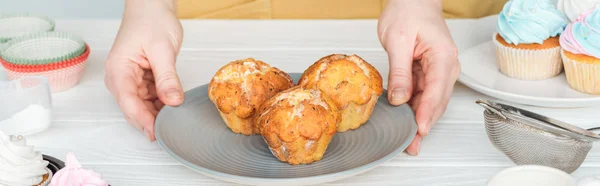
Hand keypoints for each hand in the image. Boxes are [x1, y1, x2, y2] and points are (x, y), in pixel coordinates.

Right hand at [104, 0, 183, 140]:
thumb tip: (173, 101)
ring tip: (175, 119)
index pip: (128, 103)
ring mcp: (131, 80)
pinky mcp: (142, 80)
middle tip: (170, 131)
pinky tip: (173, 107)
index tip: (157, 133)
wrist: (152, 7)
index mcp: (118, 70)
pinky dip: (162, 104)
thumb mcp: (162, 49)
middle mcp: (120, 78)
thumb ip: (167, 77)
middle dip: (151, 121)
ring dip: (158, 114)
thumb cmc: (150, 20)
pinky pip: (150, 98)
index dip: (143, 120)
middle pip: (134, 109)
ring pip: (143, 106)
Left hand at [377, 0, 460, 154]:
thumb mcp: (398, 41)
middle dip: (425, 124)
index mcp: (442, 56)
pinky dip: (416, 109)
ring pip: (431, 101)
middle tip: (411, 144)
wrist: (413, 0)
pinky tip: (407, 122)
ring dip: (420, 120)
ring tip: (409, 141)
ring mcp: (439, 70)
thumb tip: (400, 98)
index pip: (436, 90)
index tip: (420, 128)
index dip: (427, 112)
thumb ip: (400, 71)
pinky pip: (423, 95)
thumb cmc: (408, 11)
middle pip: (437, 101)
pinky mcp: (429, 73)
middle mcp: (446, 66)